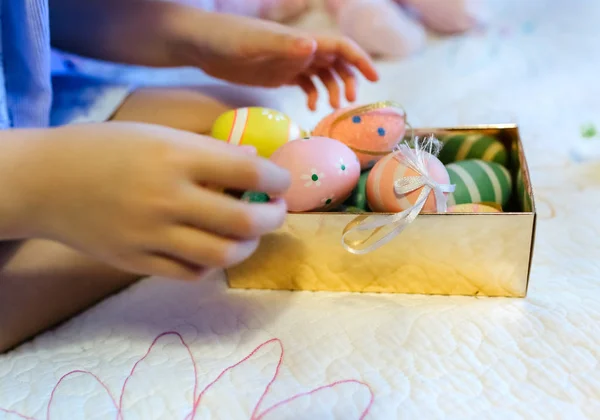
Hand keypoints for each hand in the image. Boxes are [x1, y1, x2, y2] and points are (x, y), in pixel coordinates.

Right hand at [15, 122, 289, 279]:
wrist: (46, 182)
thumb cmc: (106, 149)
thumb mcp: (158, 135)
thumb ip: (208, 152)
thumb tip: (255, 166)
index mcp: (175, 156)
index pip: (248, 173)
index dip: (277, 180)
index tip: (282, 182)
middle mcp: (168, 198)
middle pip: (245, 222)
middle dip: (273, 218)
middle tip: (275, 212)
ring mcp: (152, 235)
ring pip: (223, 255)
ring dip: (248, 246)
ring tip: (248, 235)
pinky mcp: (138, 262)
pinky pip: (192, 273)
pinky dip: (212, 264)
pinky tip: (212, 249)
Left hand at [171, 11, 379, 109]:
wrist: (202, 45)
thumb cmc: (226, 37)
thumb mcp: (255, 43)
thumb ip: (284, 46)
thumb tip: (315, 46)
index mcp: (300, 40)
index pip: (340, 46)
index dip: (359, 60)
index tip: (373, 79)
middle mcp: (300, 50)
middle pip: (336, 63)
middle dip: (348, 79)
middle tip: (348, 102)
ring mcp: (290, 62)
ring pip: (323, 75)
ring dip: (332, 89)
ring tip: (332, 108)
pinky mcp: (279, 74)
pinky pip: (305, 84)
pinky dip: (313, 94)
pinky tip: (310, 107)